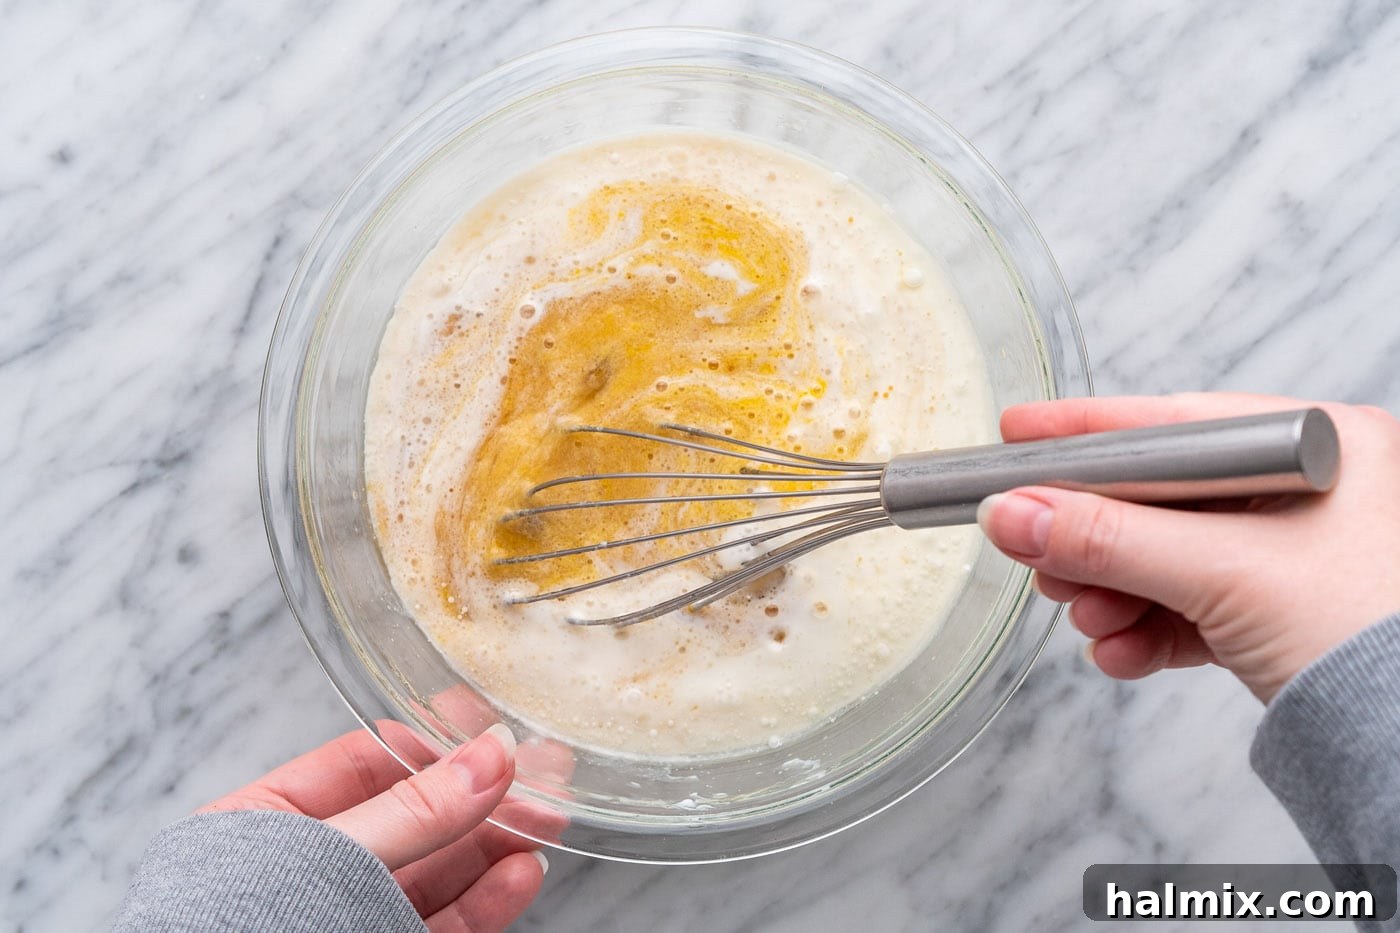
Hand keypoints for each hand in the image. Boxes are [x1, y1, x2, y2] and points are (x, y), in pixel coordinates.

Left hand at [199, 723, 544, 931]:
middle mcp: (313, 871)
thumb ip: (411, 812)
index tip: (494, 730)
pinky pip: (443, 922)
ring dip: (495, 847)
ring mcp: (348, 918)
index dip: (434, 745)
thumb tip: (489, 755)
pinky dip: (487, 899)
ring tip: (545, 822)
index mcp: (270, 824)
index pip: (366, 764)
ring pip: (437, 874)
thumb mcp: (324, 855)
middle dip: (481, 798)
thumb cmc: (228, 932)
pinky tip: (520, 875)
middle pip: (414, 819)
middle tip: (543, 777)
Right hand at [976, 393, 1399, 702]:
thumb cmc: (1370, 638)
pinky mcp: (1272, 611)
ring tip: (1088, 617)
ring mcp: (1289, 554)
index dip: (1089, 434)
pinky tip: (1121, 650)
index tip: (1020, 438)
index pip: (1175, 424)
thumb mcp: (1221, 572)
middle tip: (1037, 551)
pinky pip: (1185, 605)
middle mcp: (1305, 492)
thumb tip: (1013, 512)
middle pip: (1158, 496)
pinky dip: (1143, 628)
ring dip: (1110, 590)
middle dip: (1092, 536)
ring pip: (1162, 556)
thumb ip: (1105, 538)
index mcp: (1319, 447)